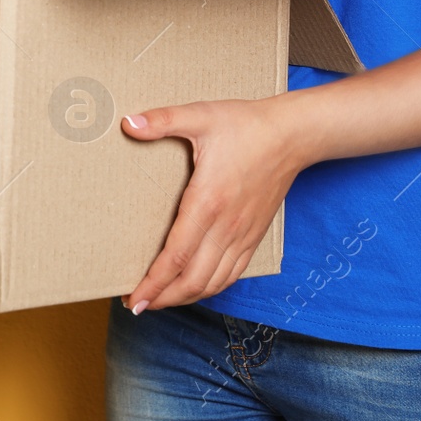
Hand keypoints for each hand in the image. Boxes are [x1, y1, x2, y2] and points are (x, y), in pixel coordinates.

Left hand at [120, 96, 306, 312]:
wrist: (293, 135)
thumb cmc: (245, 125)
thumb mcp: (200, 116)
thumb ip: (162, 120)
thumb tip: (127, 122)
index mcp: (208, 202)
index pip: (177, 256)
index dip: (154, 282)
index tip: (135, 298)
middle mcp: (226, 226)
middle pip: (193, 279)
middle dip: (164, 298)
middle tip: (138, 305)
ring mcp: (243, 234)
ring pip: (213, 282)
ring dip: (186, 297)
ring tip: (161, 301)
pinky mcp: (254, 235)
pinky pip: (233, 273)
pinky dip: (212, 288)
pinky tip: (196, 288)